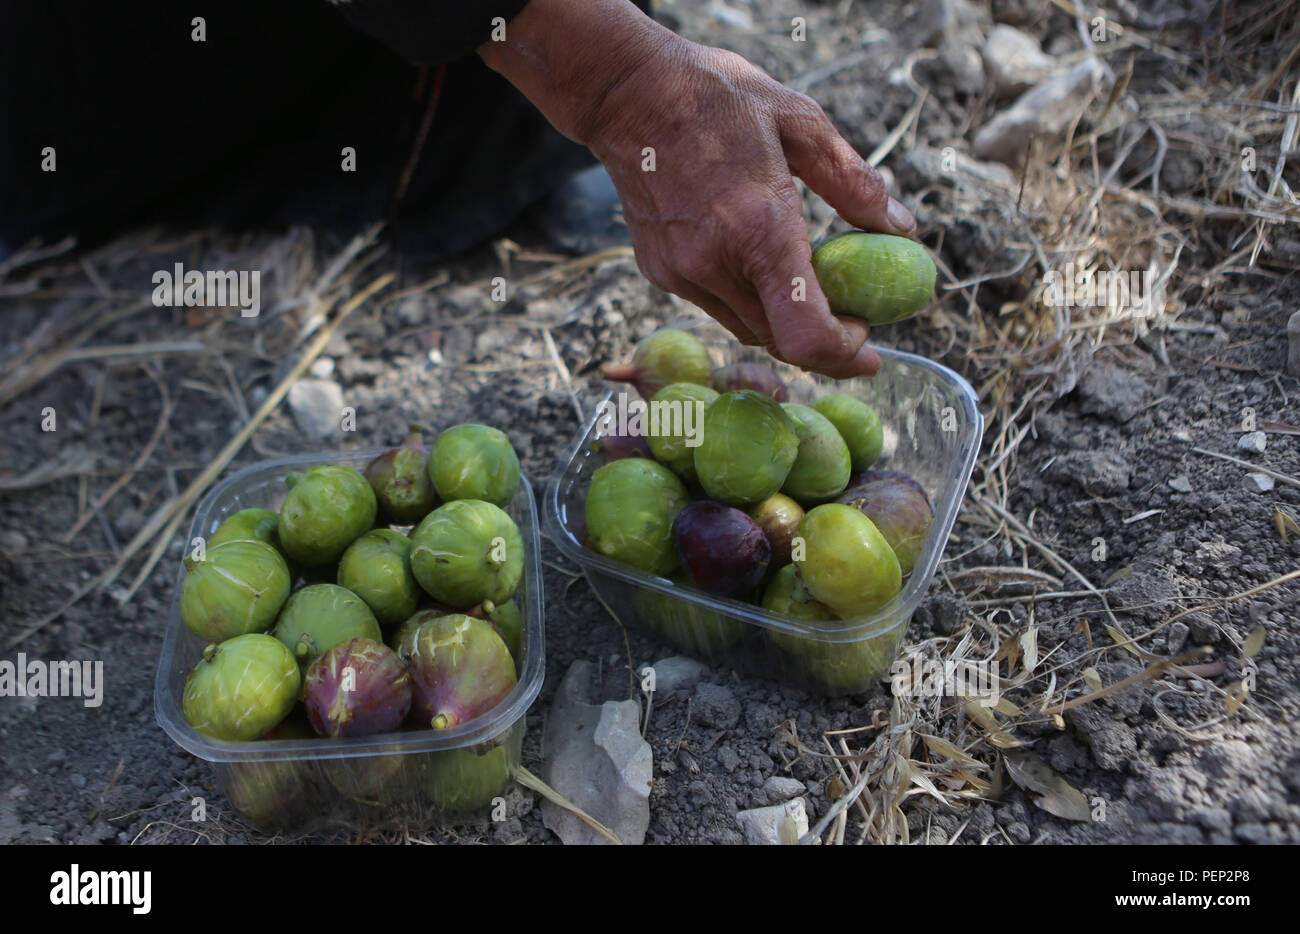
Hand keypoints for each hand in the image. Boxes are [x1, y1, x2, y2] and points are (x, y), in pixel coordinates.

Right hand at [481, 0, 915, 377]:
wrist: (627, 94)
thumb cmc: (719, 99)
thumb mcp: (802, 123)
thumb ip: (853, 182)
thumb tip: (900, 227)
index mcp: (758, 228)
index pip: (804, 334)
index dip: (842, 353)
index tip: (868, 345)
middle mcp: (715, 264)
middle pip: (780, 341)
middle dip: (823, 341)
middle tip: (856, 318)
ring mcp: (682, 274)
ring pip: (748, 328)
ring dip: (785, 321)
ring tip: (813, 286)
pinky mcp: (661, 273)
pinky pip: (717, 305)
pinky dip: (750, 299)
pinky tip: (760, 261)